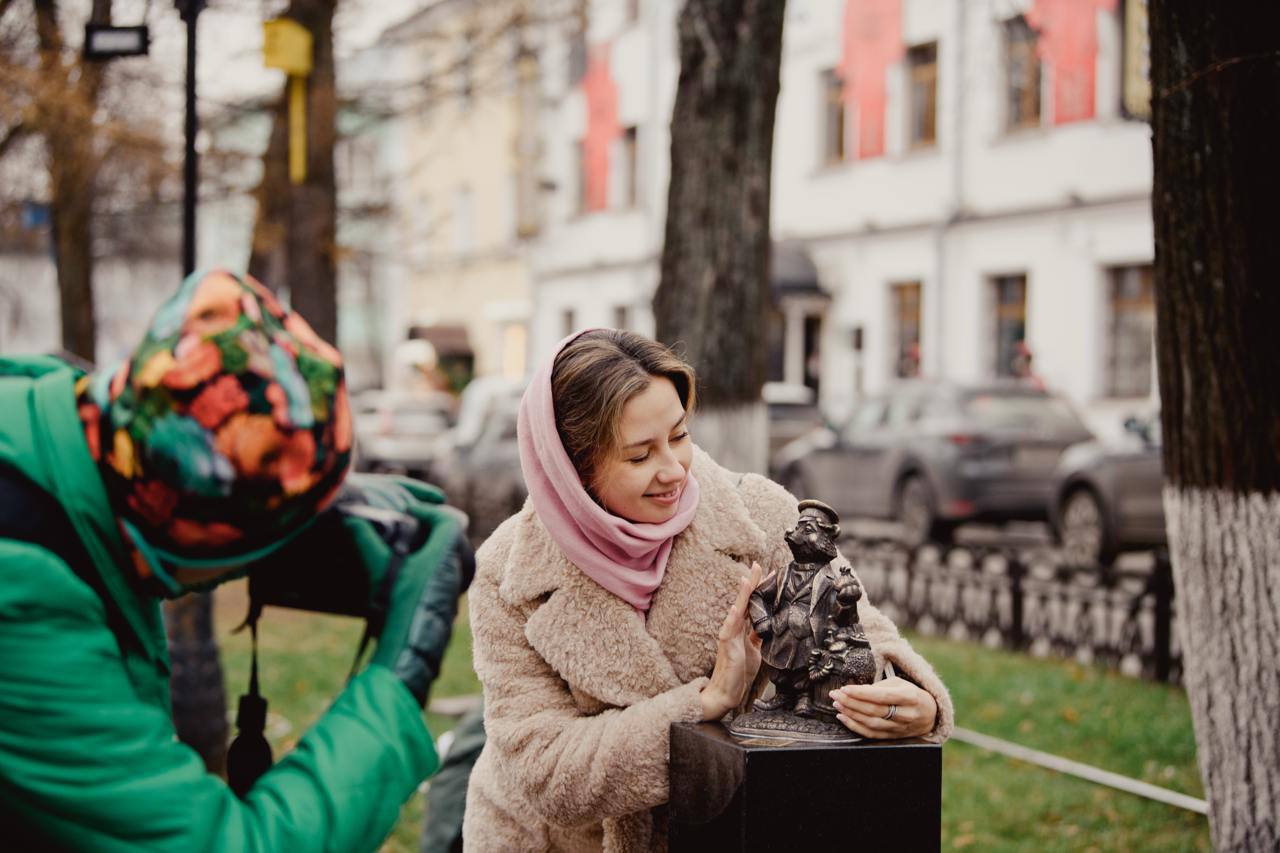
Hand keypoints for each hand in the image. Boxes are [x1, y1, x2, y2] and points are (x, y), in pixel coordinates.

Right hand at [343, 476, 475, 707]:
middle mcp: (454, 567)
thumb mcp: (379, 570)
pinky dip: (439, 563)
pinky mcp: (450, 599)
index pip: (447, 519)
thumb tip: (350, 517)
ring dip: (439, 545)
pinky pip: (453, 572)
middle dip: (435, 525)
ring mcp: (455, 584)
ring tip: (414, 546)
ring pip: (456, 553)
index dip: (429, 511)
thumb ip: (367, 541)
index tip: (410, 512)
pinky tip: (417, 570)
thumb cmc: (395, 605)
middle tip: (414, 524)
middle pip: (454, 534)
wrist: (409, 646)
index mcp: (442, 554)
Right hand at [700, 562, 763, 719]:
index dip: (759, 589)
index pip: (752, 604)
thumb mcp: (755, 649)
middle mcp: (734, 628)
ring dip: (742, 595)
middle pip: (744, 601)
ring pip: (737, 611)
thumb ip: (758, 635)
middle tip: (758, 565)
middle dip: (751, 583)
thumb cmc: (739, 671)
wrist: (727, 691)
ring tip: (746, 579)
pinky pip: (729, 631)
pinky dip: (732, 618)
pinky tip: (735, 608)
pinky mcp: (728, 648)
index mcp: (741, 628)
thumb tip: (767, 624)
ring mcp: (729, 637)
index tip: (770, 573)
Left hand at [829, 676, 937, 738]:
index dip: (862, 693)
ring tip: (837, 704)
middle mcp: (906, 715)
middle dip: (851, 702)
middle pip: (874, 710)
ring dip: (851, 714)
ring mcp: (899, 729)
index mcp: (909, 697)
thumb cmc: (911, 695)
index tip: (845, 688)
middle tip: (835, 695)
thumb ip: (880, 687)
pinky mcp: (892, 737)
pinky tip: (843, 718)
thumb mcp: (900, 684)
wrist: (930, 715)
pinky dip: (855, 726)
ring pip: (871, 723)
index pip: (882, 696)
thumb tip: (858, 691)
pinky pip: (871, 734)